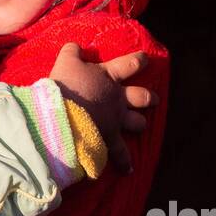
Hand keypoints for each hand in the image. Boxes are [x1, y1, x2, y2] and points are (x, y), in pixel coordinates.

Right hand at [49, 43, 156, 172]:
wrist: (61, 114)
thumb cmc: (65, 85)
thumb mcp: (65, 61)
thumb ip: (72, 51)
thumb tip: (76, 45)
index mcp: (109, 76)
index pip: (130, 64)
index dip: (139, 61)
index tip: (145, 59)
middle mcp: (117, 98)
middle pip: (142, 96)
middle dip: (149, 97)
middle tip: (154, 99)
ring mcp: (116, 120)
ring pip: (137, 123)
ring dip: (140, 124)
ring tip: (142, 126)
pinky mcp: (109, 139)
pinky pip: (120, 153)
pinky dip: (125, 162)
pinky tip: (129, 170)